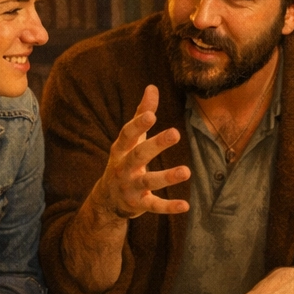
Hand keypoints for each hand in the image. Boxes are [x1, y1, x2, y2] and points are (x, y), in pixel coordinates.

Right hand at [91, 85, 189, 220]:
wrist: (107, 199)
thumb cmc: (124, 160)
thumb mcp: (130, 138)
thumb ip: (141, 113)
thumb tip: (152, 87)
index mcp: (121, 149)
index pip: (127, 134)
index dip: (138, 124)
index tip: (151, 114)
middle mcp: (123, 167)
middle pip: (139, 155)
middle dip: (156, 145)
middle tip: (175, 133)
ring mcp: (130, 187)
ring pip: (148, 182)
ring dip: (166, 177)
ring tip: (186, 171)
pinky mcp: (139, 204)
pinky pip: (154, 206)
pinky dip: (168, 207)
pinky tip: (185, 206)